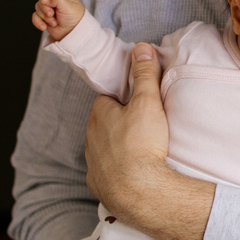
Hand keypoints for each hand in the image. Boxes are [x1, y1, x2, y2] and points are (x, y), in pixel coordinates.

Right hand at [32, 0, 85, 41]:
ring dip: (45, 17)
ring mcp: (49, 9)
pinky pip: (35, 17)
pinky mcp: (44, 18)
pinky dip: (38, 22)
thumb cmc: (75, 19)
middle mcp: (55, 1)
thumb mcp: (69, 6)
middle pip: (42, 0)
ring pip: (38, 8)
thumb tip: (46, 1)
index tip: (45, 1)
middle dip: (45, 8)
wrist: (73, 34)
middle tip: (52, 14)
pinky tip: (43, 27)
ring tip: (54, 23)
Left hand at [84, 43, 212, 239]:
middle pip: (104, 123)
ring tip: (141, 150)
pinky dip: (116, 170)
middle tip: (143, 125)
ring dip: (117, 147)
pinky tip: (132, 173)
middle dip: (119, 122)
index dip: (122, 99)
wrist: (139, 190)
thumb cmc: (142, 144)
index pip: (107, 99)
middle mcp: (91, 138)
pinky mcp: (98, 184)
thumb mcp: (148, 102)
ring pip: (103, 148)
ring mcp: (93, 162)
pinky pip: (105, 172)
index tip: (137, 103)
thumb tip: (142, 48)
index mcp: (100, 115)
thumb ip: (145, 75)